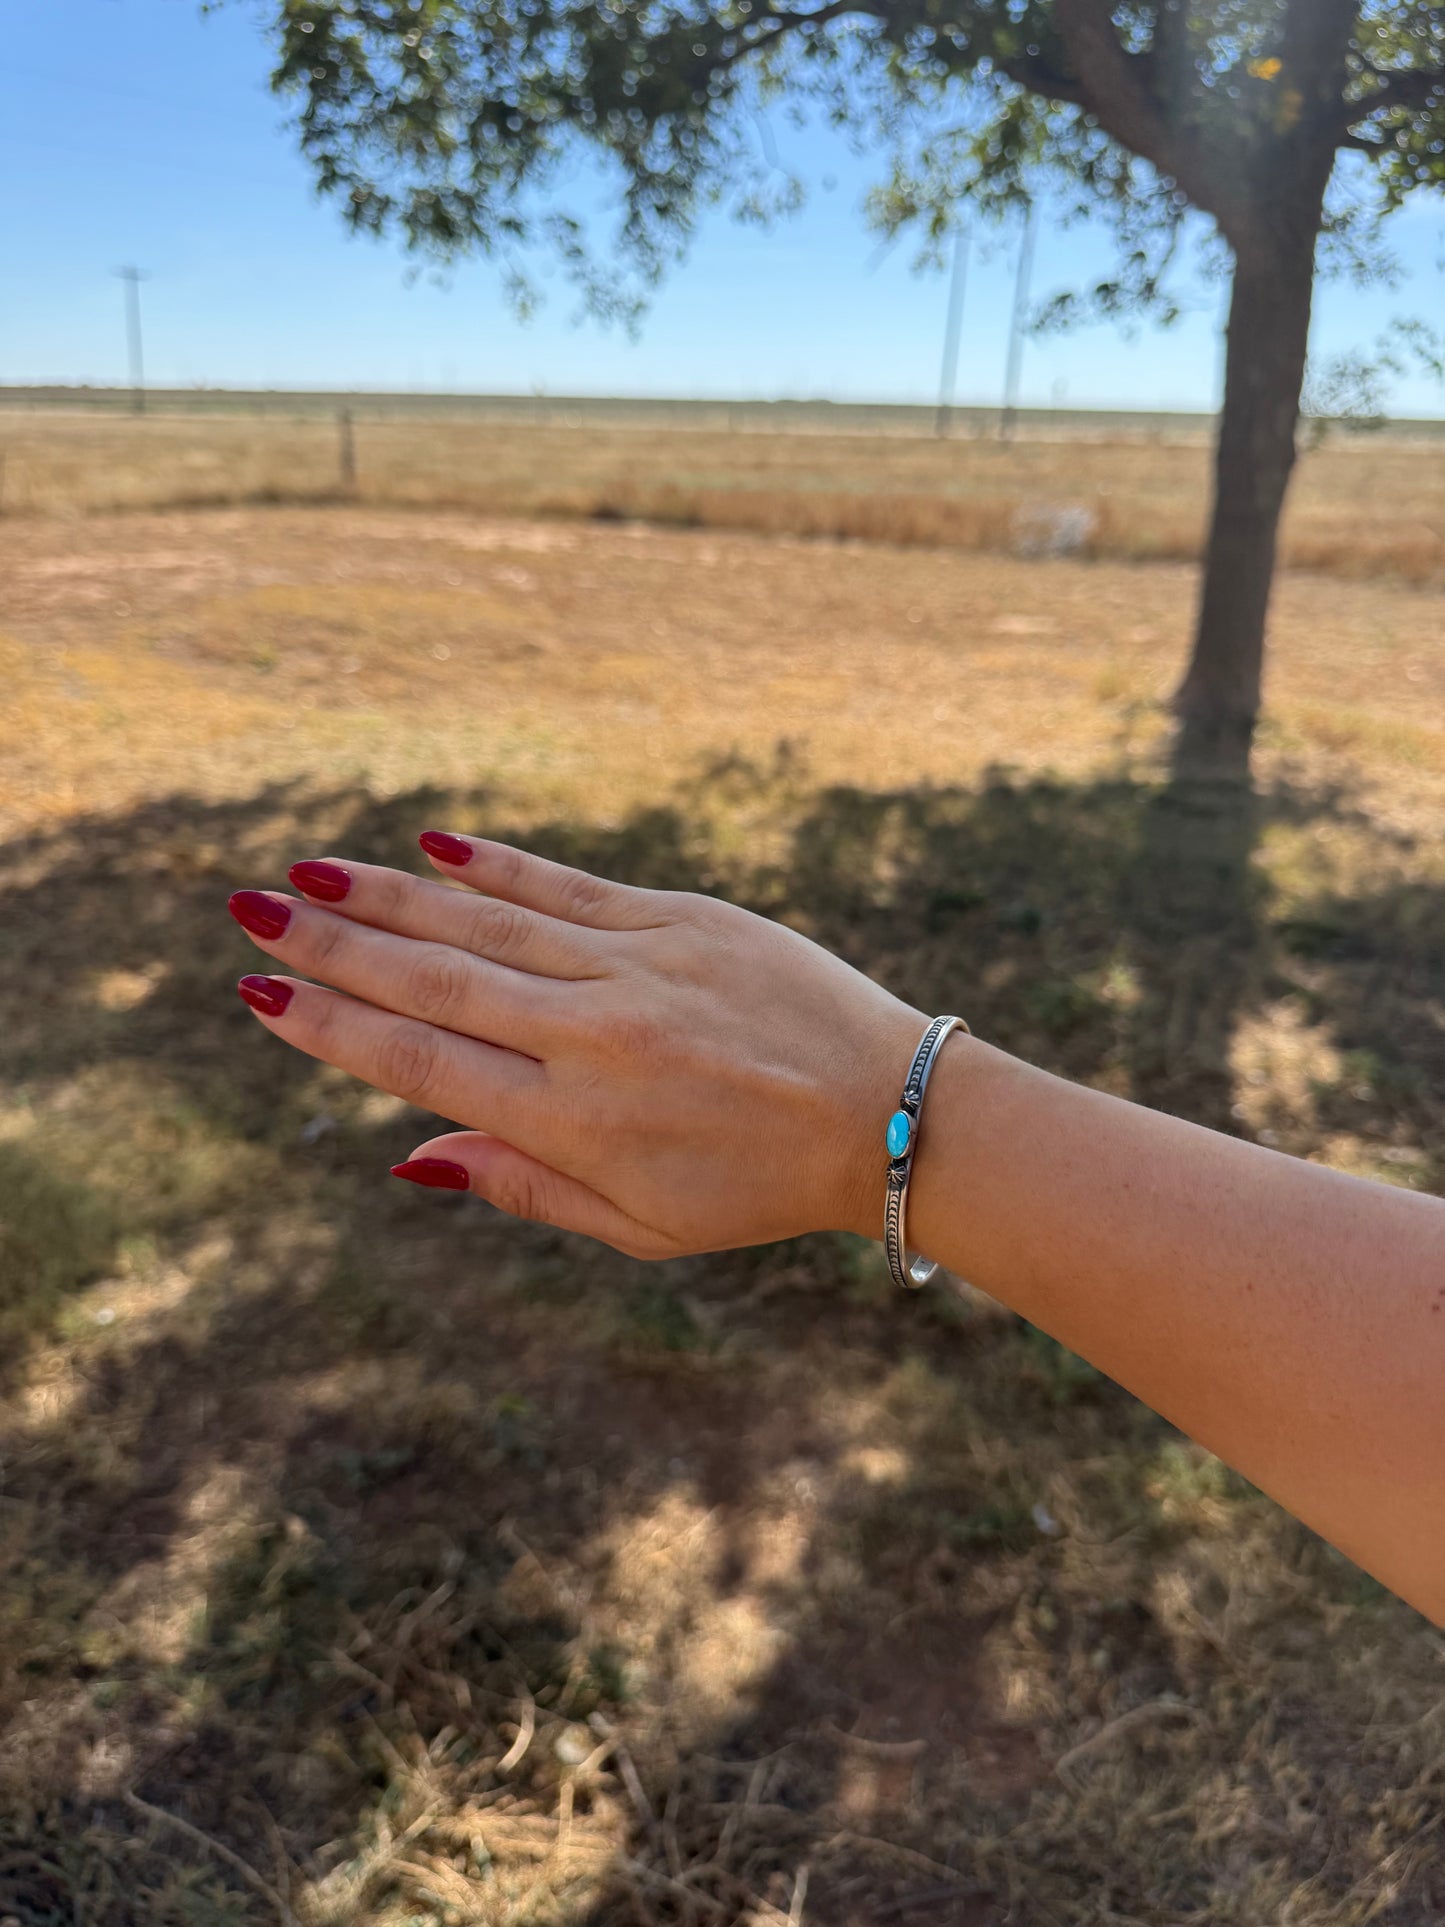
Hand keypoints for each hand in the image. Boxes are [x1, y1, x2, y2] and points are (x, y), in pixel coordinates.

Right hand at [230, 834, 927, 1257]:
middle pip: (436, 983)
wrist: (891, 1114)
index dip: (333, 1028)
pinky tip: (434, 847)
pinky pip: (573, 888)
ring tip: (311, 872)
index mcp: (575, 1123)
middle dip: (335, 946)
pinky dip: (499, 869)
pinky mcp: (686, 920)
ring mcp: (639, 969)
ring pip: (489, 927)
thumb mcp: (640, 1226)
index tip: (263, 991)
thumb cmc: (759, 1187)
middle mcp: (593, 1039)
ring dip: (391, 898)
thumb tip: (408, 1157)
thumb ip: (524, 1187)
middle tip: (249, 909)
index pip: (423, 1065)